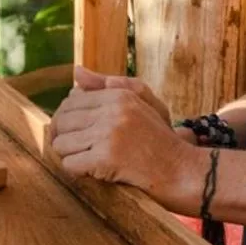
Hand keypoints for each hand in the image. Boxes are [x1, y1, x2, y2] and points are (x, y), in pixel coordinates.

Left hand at [50, 66, 203, 212]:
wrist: (184, 171)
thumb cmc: (162, 140)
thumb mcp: (145, 104)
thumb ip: (112, 86)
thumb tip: (76, 72)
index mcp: (119, 95)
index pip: (71, 101)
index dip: (67, 119)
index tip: (76, 133)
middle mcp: (112, 110)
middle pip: (62, 121)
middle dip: (64, 138)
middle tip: (79, 150)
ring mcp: (109, 134)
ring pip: (61, 144)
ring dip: (70, 156)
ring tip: (88, 160)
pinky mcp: (106, 159)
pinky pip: (70, 164)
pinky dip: (77, 171)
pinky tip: (93, 172)